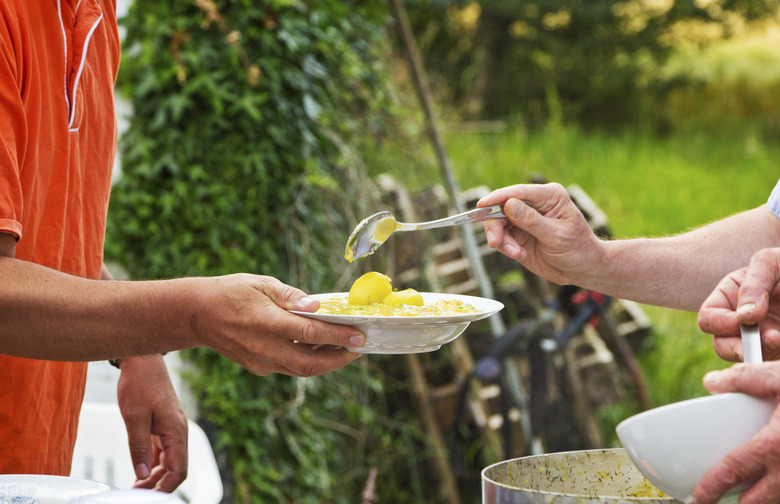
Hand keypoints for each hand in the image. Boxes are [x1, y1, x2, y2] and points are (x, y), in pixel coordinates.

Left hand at [117, 355, 187, 492]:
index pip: (178, 470)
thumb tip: (141, 475)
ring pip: (169, 461)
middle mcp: (178, 432)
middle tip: (136, 495)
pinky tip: (140, 471)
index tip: (149, 498)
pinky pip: (162, 451)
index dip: (166, 489)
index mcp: (176, 432)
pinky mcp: (163, 425)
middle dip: (159, 486)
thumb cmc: (140, 384)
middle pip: (175, 469)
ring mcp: (171, 429)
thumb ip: (138, 448)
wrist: (143, 361)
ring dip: (155, 477)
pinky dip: (152, 463)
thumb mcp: (134, 418)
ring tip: (136, 488)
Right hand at [193, 274, 363, 376]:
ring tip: (344, 349)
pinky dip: (308, 361)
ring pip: (301, 370)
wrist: (197, 315)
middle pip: (311, 364)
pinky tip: (320, 349)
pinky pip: (289, 368)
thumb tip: (315, 306)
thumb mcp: (261, 284)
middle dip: (339, 359)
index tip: (359, 336)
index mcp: (267, 322)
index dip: (339, 337)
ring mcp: (260, 361)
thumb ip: (291, 296)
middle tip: (358, 348)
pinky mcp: (258, 367)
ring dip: (326, 363)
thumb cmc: (230, 292)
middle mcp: (264, 347)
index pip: (311, 334)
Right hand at [477, 183, 601, 284]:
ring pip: (499, 223)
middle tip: (496, 243)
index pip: (518, 192)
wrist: (583, 269)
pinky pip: (502, 237)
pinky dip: (506, 247)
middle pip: (502, 207)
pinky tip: (519, 254)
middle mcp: (535, 204)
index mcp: (549, 196)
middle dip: (496, 225)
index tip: (481, 205)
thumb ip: (531, 221)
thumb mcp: (556, 236)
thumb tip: (509, 205)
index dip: (498, 197)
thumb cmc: (578, 249)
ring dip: (501, 240)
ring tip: (515, 253)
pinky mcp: (519, 233)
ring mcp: (525, 219)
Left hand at [691, 363, 779, 503]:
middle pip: (756, 503)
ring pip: (778, 501)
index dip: (710, 488)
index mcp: (776, 445)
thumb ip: (746, 378)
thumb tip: (713, 382)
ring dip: (763, 501)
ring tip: (747, 496)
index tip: (697, 496)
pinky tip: (776, 482)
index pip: (732, 472)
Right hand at [698, 248, 779, 361]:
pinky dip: (776, 356)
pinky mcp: (778, 350)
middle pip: (722, 345)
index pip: (708, 318)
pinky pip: (770, 362)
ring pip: (748, 358)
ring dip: (763, 353)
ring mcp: (760, 338)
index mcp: (729, 298)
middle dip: (740, 346)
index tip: (742, 321)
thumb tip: (744, 317)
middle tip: (766, 340)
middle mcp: (740, 321)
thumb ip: (754, 284)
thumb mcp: (771, 262)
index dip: (719, 323)